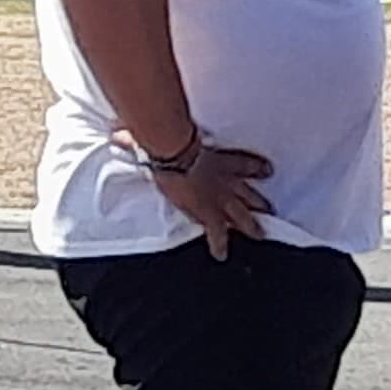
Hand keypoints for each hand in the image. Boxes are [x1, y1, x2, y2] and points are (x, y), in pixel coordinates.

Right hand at [150, 140, 272, 254]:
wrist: (175, 153)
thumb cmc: (171, 141)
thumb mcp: (169, 138)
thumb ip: (146, 138)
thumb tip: (120, 135)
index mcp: (219, 159)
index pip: (243, 164)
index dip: (256, 167)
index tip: (267, 170)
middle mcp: (225, 179)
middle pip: (248, 192)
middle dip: (259, 201)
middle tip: (270, 207)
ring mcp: (220, 198)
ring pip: (242, 214)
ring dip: (251, 224)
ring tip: (260, 234)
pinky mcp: (209, 213)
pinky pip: (218, 233)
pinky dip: (220, 244)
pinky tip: (221, 255)